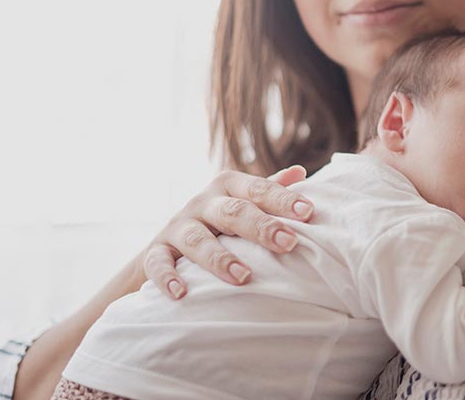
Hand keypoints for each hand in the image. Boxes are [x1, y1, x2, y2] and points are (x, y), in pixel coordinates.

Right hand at [143, 165, 310, 298]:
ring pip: (196, 239)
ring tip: (243, 276)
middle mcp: (201, 203)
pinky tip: (181, 292)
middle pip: (231, 211)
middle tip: (288, 243)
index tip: (309, 212)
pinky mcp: (155, 251)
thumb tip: (300, 171)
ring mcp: (177, 226)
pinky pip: (158, 263)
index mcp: (227, 186)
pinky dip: (167, 277)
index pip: (258, 189)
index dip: (283, 199)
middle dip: (261, 227)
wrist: (168, 243)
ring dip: (219, 258)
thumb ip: (268, 189)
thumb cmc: (219, 221)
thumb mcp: (241, 200)